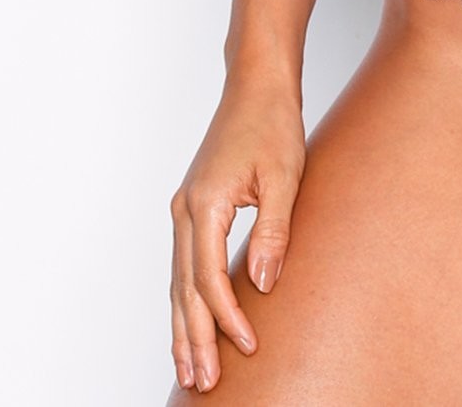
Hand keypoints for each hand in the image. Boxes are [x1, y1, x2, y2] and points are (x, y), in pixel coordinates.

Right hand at [168, 71, 305, 391]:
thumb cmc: (272, 123)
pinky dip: (184, 300)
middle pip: (184, 289)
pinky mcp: (192, 208)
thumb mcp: (284, 176)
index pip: (209, 278)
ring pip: (177, 282)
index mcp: (205, 203)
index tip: (248, 345)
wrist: (255, 86)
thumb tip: (261, 285)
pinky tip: (188, 325)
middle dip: (195, 339)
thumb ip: (272, 231)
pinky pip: (182, 266)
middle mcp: (185, 210)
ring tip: (190, 371)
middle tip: (206, 383)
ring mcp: (184, 209)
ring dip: (183, 328)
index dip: (227, 317)